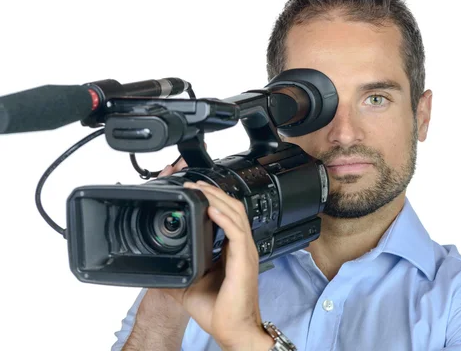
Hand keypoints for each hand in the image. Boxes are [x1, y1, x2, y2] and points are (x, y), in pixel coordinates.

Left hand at [158, 157, 273, 350]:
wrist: (233, 329)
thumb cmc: (219, 310)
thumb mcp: (192, 283)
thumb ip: (182, 268)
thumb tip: (162, 263)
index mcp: (233, 251)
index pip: (229, 216)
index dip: (216, 200)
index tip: (197, 192)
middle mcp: (242, 248)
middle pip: (234, 209)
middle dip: (215, 193)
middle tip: (195, 185)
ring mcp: (245, 253)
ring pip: (236, 215)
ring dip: (218, 199)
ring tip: (201, 191)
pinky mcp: (243, 261)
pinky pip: (237, 233)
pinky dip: (224, 218)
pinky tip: (212, 210)